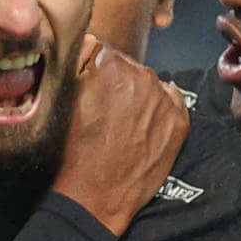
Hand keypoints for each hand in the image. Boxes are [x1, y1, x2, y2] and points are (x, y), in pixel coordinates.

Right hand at [52, 33, 191, 235]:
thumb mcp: (61, 99)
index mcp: (108, 63)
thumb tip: (86, 44)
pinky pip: (171, 101)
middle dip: (117, 83)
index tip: (90, 90)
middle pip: (127, 67)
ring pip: (149, 85)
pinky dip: (160, 110)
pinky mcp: (179, 120)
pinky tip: (144, 129)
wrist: (95, 197)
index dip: (93, 71)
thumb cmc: (73, 152)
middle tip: (105, 113)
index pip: (101, 51)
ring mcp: (162, 98)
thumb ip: (75, 63)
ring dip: (138, 97)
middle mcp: (140, 74)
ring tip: (123, 127)